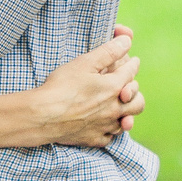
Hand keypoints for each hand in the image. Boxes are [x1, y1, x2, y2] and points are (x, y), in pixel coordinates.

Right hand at [31, 28, 142, 147]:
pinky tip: (104, 124)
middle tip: (128, 87)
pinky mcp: (93, 139)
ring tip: (119, 107)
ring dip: (125, 113)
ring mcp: (104, 126)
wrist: (43, 116)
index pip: (131, 72)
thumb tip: (127, 41)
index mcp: (114, 87)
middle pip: (138, 103)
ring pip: (126, 122)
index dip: (133, 64)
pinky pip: (110, 137)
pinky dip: (110, 130)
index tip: (133, 61)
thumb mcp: (85, 63)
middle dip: (136, 93)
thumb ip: (109, 51)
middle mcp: (114, 109)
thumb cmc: (62, 86)